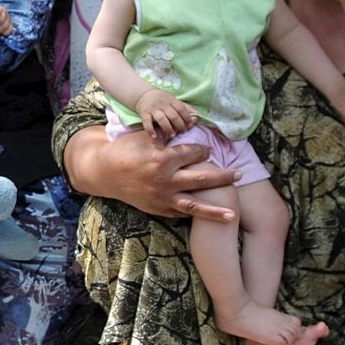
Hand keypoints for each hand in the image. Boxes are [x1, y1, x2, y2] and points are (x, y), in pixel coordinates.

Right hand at [64, 125, 238, 221]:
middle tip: (239, 175)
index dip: (204, 151)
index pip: (194, 154)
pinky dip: (193, 213)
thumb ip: (168, 136)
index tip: (208, 150)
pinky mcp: (157, 209)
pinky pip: (179, 213)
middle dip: (224, 177)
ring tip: (233, 214)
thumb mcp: (146, 137)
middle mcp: (166, 180)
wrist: (104, 173)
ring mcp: (162, 198)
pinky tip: (207, 215)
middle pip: (203, 179)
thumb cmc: (125, 150)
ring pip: (195, 205)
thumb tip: (187, 129)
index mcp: (164, 159)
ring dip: (215, 211)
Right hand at [136, 88, 193, 139]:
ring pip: (161, 119)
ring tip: (172, 135)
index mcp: (171, 100)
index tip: (189, 124)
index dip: (186, 117)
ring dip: (168, 128)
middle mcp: (163, 104)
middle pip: (173, 115)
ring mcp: (153, 109)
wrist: (144, 95)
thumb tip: (196, 116)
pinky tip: (154, 136)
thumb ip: (185, 108)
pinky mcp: (144, 114)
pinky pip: (147, 122)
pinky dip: (150, 130)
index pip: (181, 108)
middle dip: (179, 125)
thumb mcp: (174, 100)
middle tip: (182, 132)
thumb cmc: (163, 100)